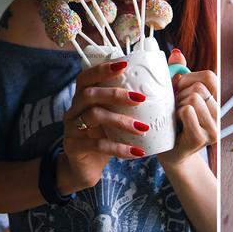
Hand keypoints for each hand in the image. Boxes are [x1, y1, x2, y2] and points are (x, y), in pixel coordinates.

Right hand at [62, 61, 148, 190]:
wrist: (86, 167)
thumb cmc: (105, 135)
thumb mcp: (113, 116)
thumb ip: (126, 103)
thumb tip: (160, 86)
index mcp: (83, 97)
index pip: (87, 76)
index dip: (103, 69)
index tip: (125, 64)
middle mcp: (75, 109)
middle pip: (90, 94)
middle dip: (116, 93)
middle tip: (140, 99)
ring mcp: (72, 128)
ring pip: (94, 116)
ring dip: (121, 120)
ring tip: (143, 128)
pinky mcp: (75, 147)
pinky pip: (97, 145)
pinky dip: (119, 147)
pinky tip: (137, 151)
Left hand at [158, 49, 217, 167]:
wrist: (169, 153)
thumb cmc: (171, 122)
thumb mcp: (174, 95)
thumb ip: (177, 74)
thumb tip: (176, 53)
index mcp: (214, 101)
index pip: (210, 77)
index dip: (189, 78)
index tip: (178, 89)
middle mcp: (218, 114)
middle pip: (199, 87)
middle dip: (180, 93)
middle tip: (174, 107)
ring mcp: (212, 127)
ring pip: (193, 98)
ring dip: (177, 105)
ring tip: (175, 117)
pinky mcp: (202, 138)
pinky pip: (187, 111)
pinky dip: (177, 114)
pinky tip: (175, 125)